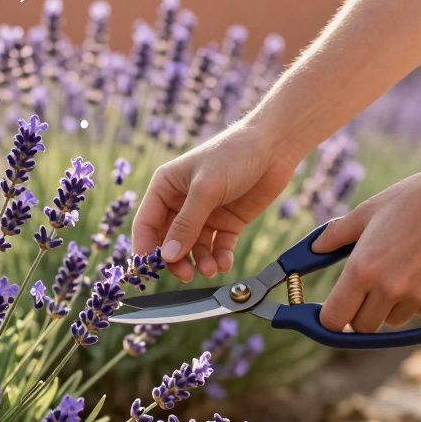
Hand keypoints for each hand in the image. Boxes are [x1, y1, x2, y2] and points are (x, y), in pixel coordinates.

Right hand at [132, 124, 295, 281]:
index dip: (146, 247)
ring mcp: (205, 213)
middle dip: (177, 259)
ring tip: (211, 269)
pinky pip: (218, 246)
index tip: (150, 270)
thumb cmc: (234, 154)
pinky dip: (220, 257)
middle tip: (186, 275)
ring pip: (194, 248)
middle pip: (170, 241)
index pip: (146, 223)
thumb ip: (186, 225)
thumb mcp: (206, 189)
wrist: (275, 146)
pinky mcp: (228, 221)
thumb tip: (167, 256)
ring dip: (201, 261)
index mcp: (166, 187)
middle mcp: (182, 202)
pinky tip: (224, 262)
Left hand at [313, 167, 420, 331]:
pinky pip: (418, 311)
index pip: (334, 319)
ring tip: (398, 269)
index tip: (330, 310)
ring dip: (387, 307)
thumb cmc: (413, 199)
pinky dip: (415, 299)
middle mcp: (388, 289)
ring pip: (391, 320)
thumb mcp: (367, 211)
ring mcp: (417, 296)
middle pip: (362, 327)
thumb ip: (335, 235)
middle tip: (362, 291)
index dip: (329, 318)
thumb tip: (313, 250)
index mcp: (362, 269)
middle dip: (357, 314)